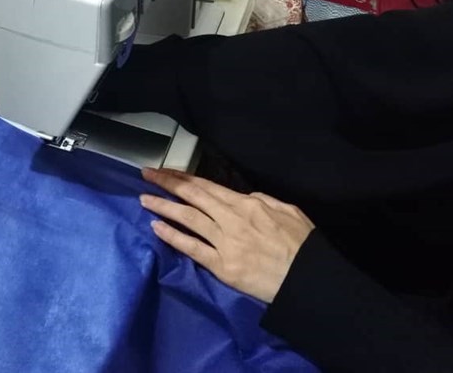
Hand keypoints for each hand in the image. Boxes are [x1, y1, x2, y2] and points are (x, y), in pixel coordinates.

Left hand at [140, 168, 314, 302]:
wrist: (308, 280)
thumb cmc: (302, 246)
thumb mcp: (288, 211)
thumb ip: (263, 200)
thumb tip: (244, 197)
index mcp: (248, 204)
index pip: (207, 186)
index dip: (183, 177)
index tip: (165, 171)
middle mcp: (232, 219)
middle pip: (193, 196)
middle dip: (167, 183)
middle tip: (146, 175)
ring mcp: (226, 243)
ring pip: (189, 218)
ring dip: (164, 207)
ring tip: (144, 199)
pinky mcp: (223, 266)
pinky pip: (193, 248)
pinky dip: (173, 237)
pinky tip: (156, 228)